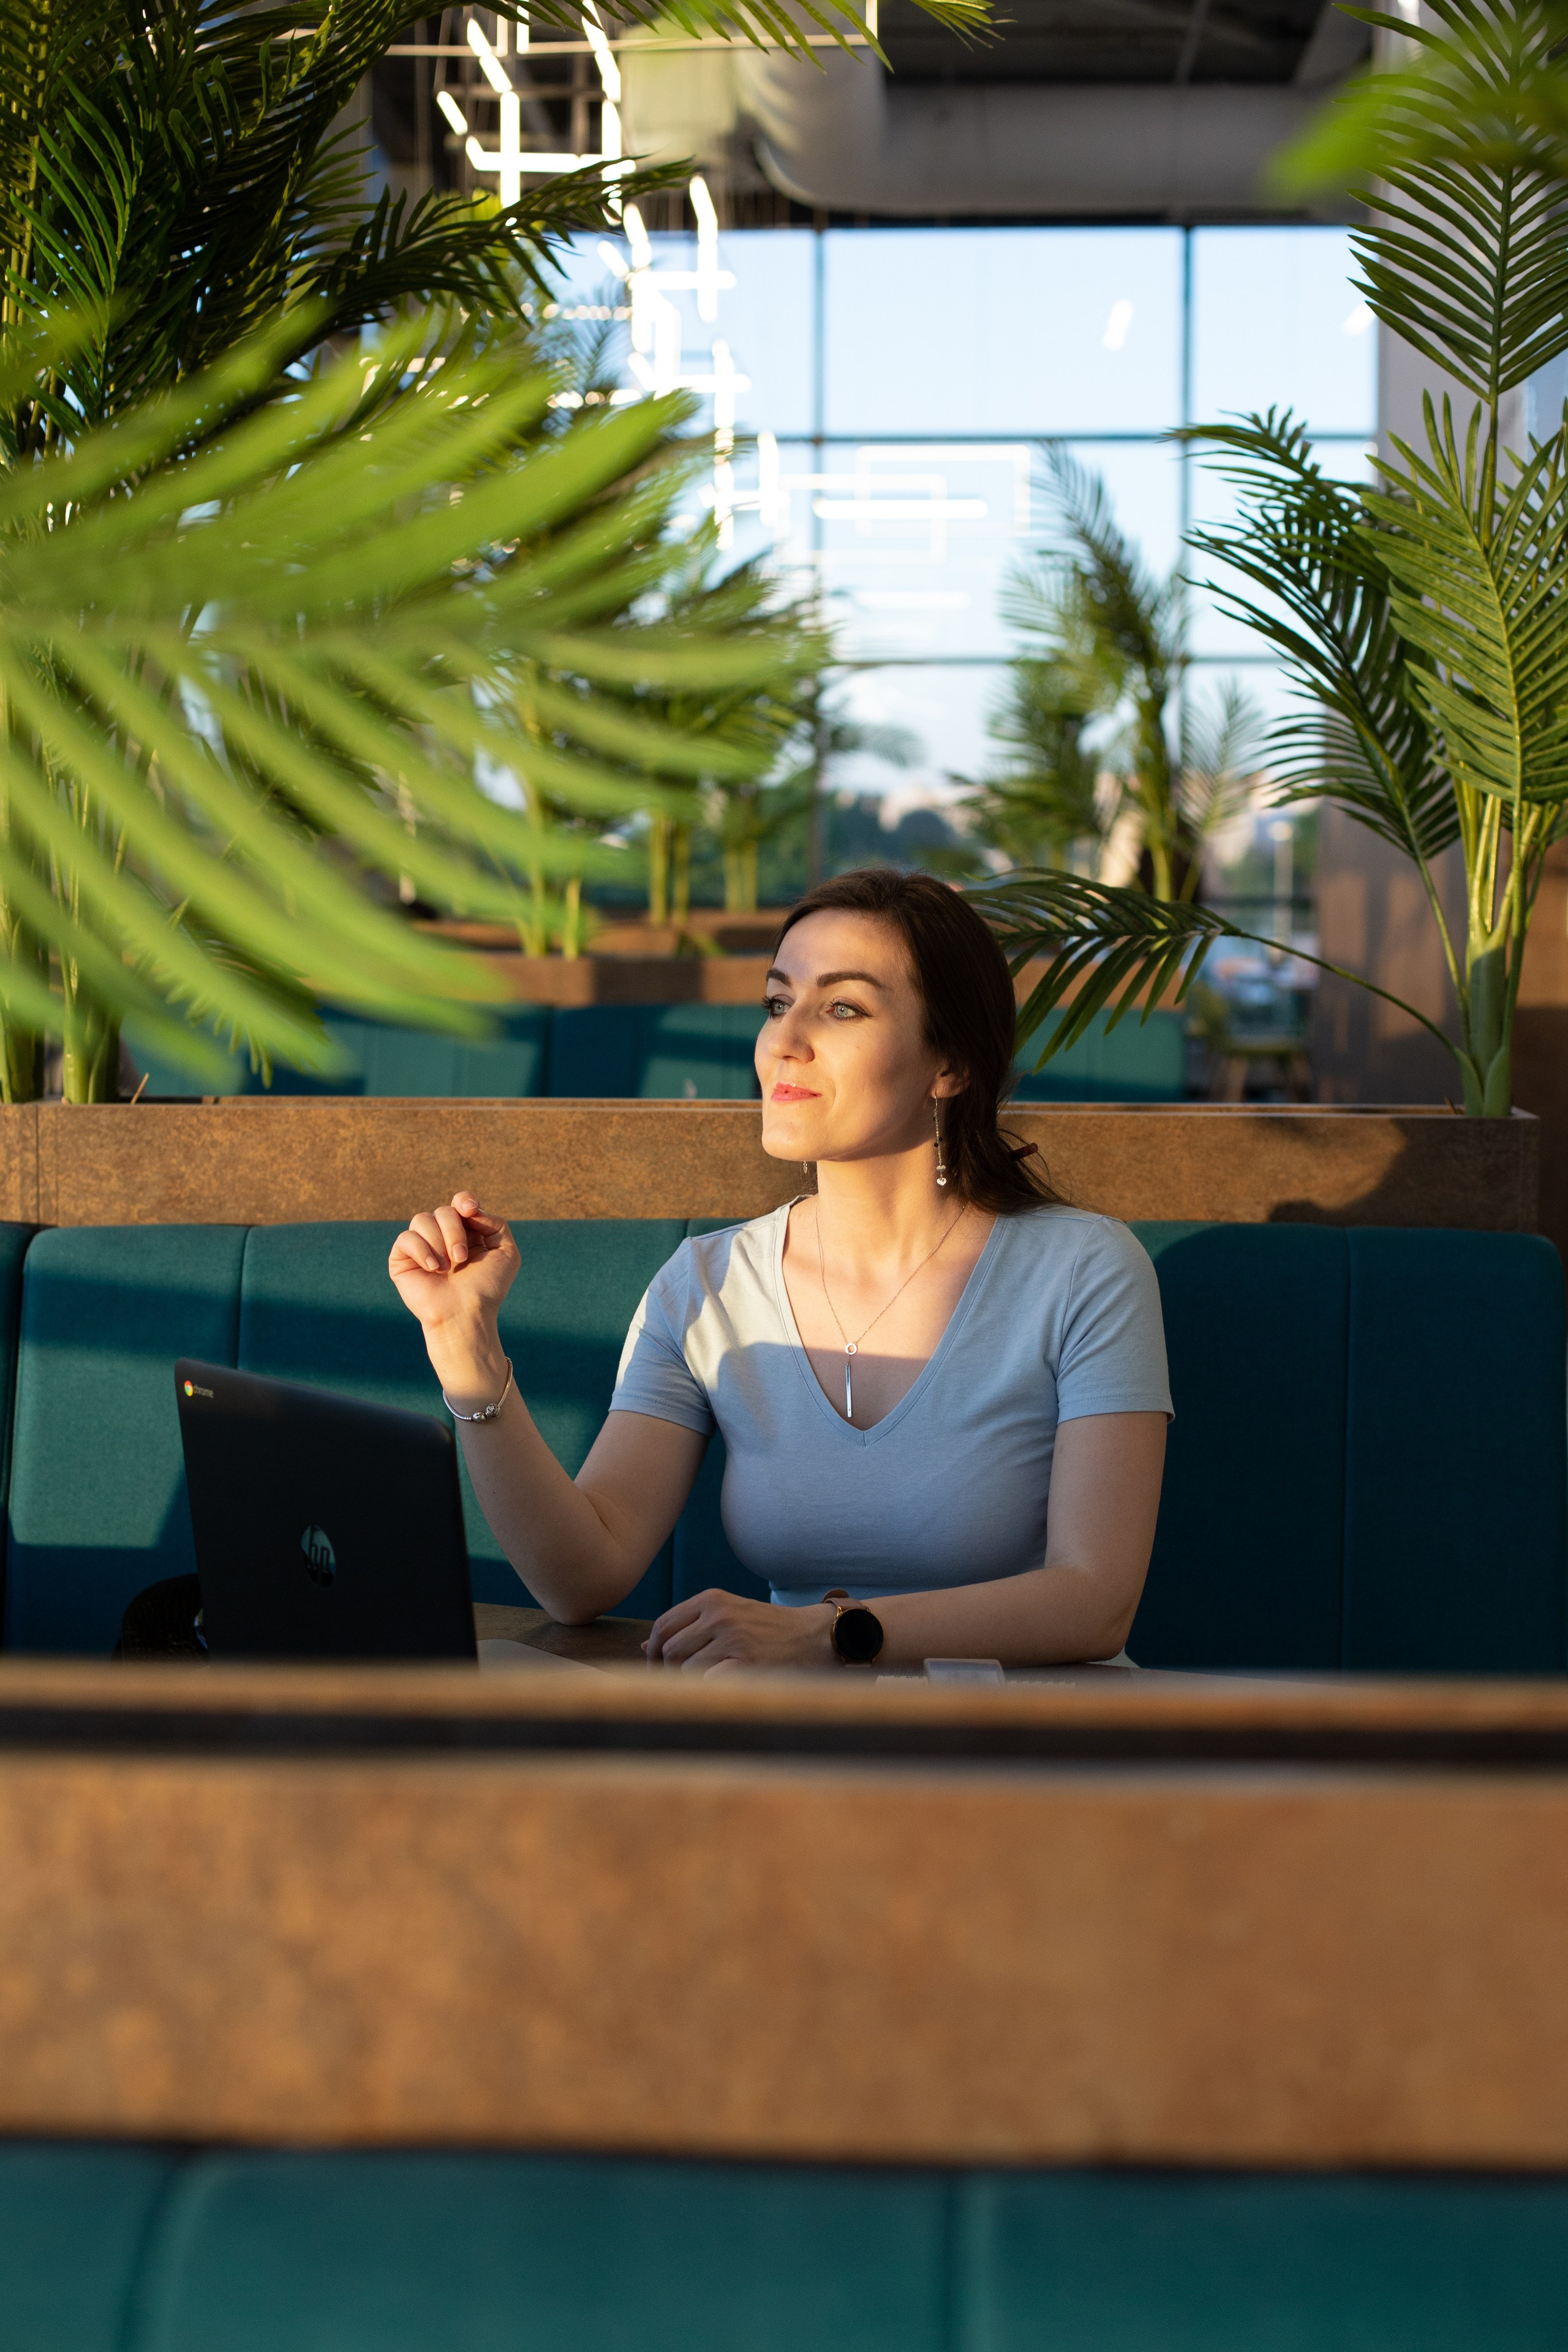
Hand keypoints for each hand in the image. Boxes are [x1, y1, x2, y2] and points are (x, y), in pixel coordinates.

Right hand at [388, 1192, 519, 1342]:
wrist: (465, 1314)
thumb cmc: (487, 1288)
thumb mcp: (506, 1252)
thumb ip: (496, 1224)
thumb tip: (470, 1209)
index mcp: (466, 1232)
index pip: (460, 1202)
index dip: (464, 1200)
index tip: (470, 1210)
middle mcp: (442, 1236)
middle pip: (444, 1211)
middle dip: (455, 1231)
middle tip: (461, 1258)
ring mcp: (421, 1246)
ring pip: (422, 1219)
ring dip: (439, 1242)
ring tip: (447, 1268)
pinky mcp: (402, 1258)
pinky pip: (406, 1238)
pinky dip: (421, 1251)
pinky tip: (433, 1269)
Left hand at [644, 1588, 834, 1673]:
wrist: (816, 1636)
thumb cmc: (768, 1629)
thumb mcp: (729, 1615)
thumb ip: (689, 1627)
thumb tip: (645, 1647)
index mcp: (712, 1599)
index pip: (663, 1625)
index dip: (654, 1651)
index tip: (659, 1668)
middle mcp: (720, 1616)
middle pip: (669, 1650)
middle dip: (668, 1671)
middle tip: (678, 1684)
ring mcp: (733, 1640)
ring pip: (685, 1670)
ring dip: (689, 1683)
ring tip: (709, 1683)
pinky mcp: (746, 1665)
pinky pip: (706, 1684)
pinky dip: (708, 1691)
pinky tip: (723, 1689)